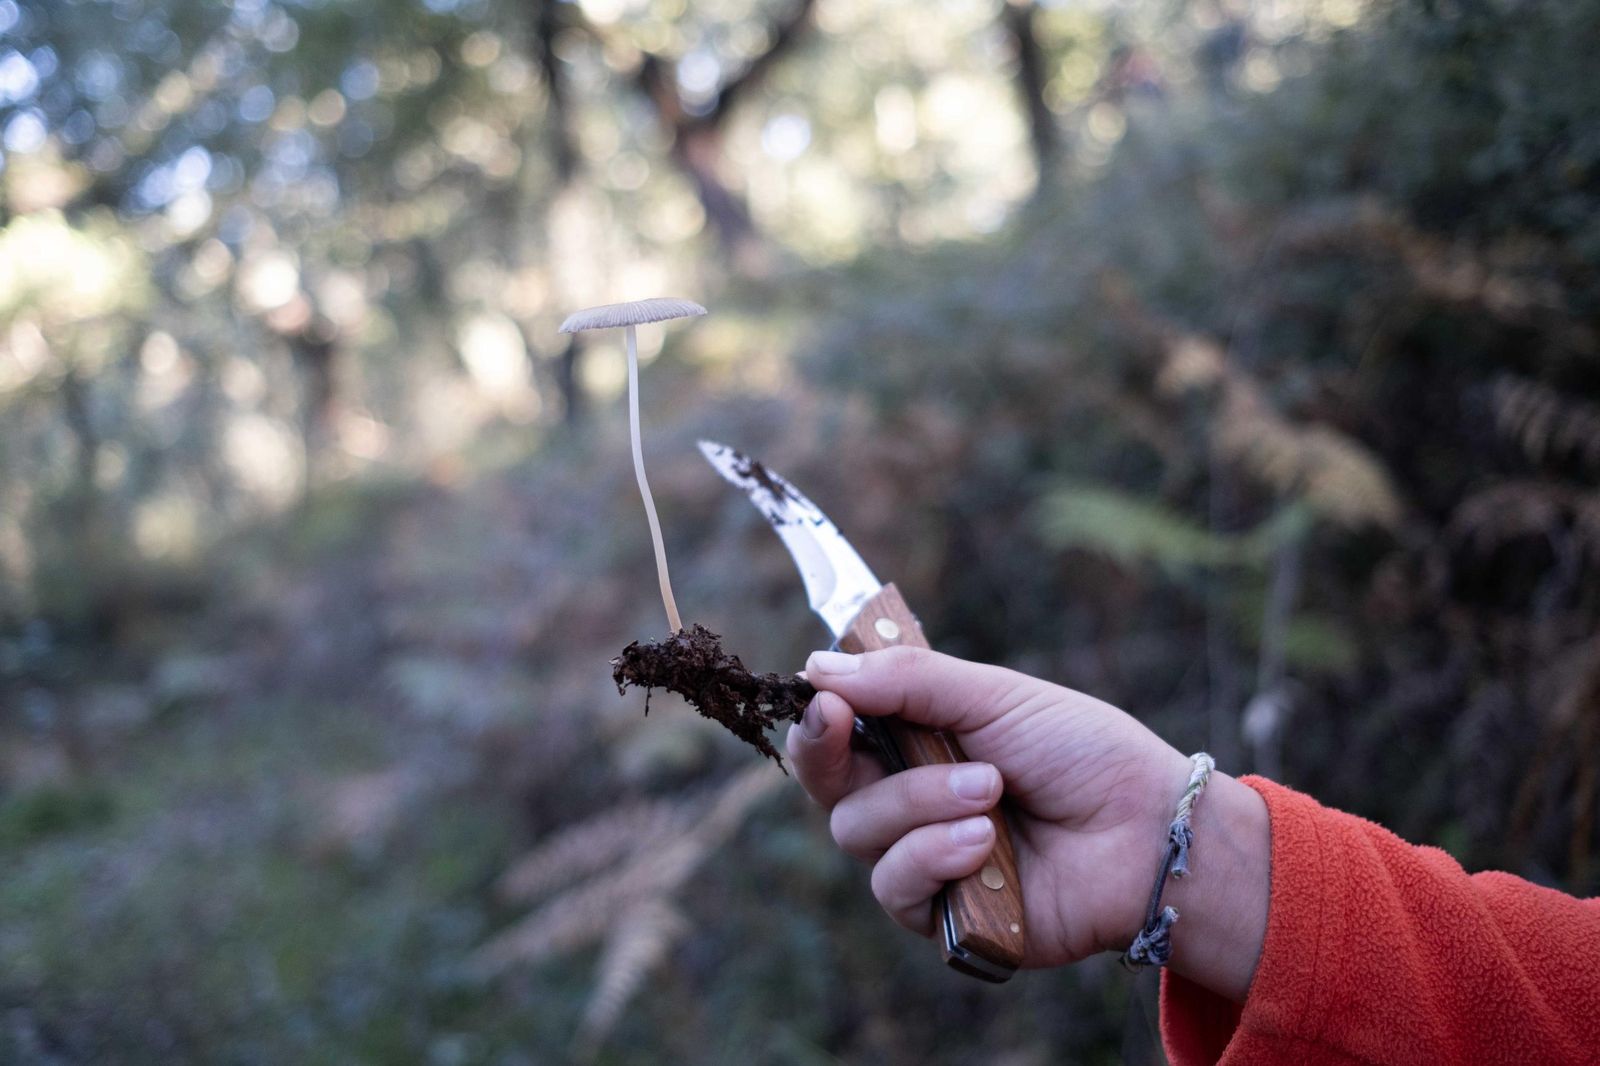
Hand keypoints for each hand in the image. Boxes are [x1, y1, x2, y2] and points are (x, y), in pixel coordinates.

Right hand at [788, 646, 1268, 999]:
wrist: (1148, 828)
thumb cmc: (1081, 753)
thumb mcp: (993, 695)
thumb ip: (905, 679)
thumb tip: (815, 667)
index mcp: (918, 742)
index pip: (837, 732)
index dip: (816, 717)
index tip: (820, 698)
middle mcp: (910, 802)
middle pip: (827, 785)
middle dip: (835, 753)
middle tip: (842, 720)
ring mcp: (924, 860)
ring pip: (858, 831)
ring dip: (920, 802)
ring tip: (990, 790)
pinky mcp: (943, 916)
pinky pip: (897, 886)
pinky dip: (937, 856)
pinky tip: (987, 843)